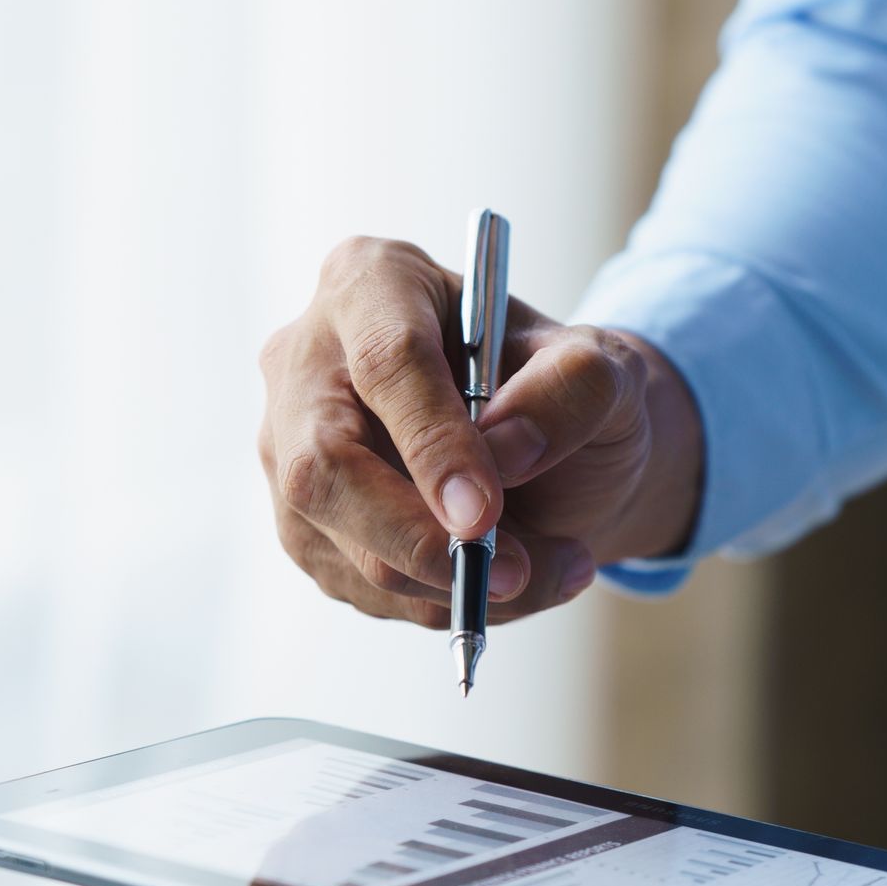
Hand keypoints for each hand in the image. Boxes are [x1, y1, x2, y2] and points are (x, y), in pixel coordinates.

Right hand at [257, 236, 703, 625]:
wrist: (546, 443)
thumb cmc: (559, 389)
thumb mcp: (599, 367)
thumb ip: (572, 390)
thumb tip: (506, 456)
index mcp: (372, 281)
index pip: (384, 362)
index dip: (431, 444)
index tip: (483, 515)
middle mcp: (306, 360)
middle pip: (325, 466)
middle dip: (418, 539)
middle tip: (512, 574)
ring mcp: (287, 448)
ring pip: (342, 543)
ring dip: (449, 584)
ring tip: (548, 573)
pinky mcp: (301, 523)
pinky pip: (358, 586)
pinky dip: (439, 604)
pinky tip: (504, 585)